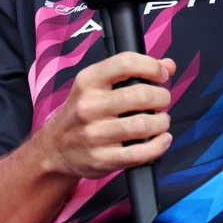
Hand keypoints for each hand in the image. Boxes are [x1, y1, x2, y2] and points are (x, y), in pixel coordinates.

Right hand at [35, 52, 173, 180]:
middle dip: (162, 98)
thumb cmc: (82, 113)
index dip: (152, 67)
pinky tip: (160, 140)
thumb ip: (133, 72)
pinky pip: (140, 153)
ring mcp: (94, 134)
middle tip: (162, 102)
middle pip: (141, 95)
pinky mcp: (101, 158)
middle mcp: (88, 106)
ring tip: (160, 122)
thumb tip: (168, 65)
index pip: (125, 63)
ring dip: (162, 122)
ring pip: (144, 125)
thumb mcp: (97, 86)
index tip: (161, 75)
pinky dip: (158, 146)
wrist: (55, 147)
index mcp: (88, 82)